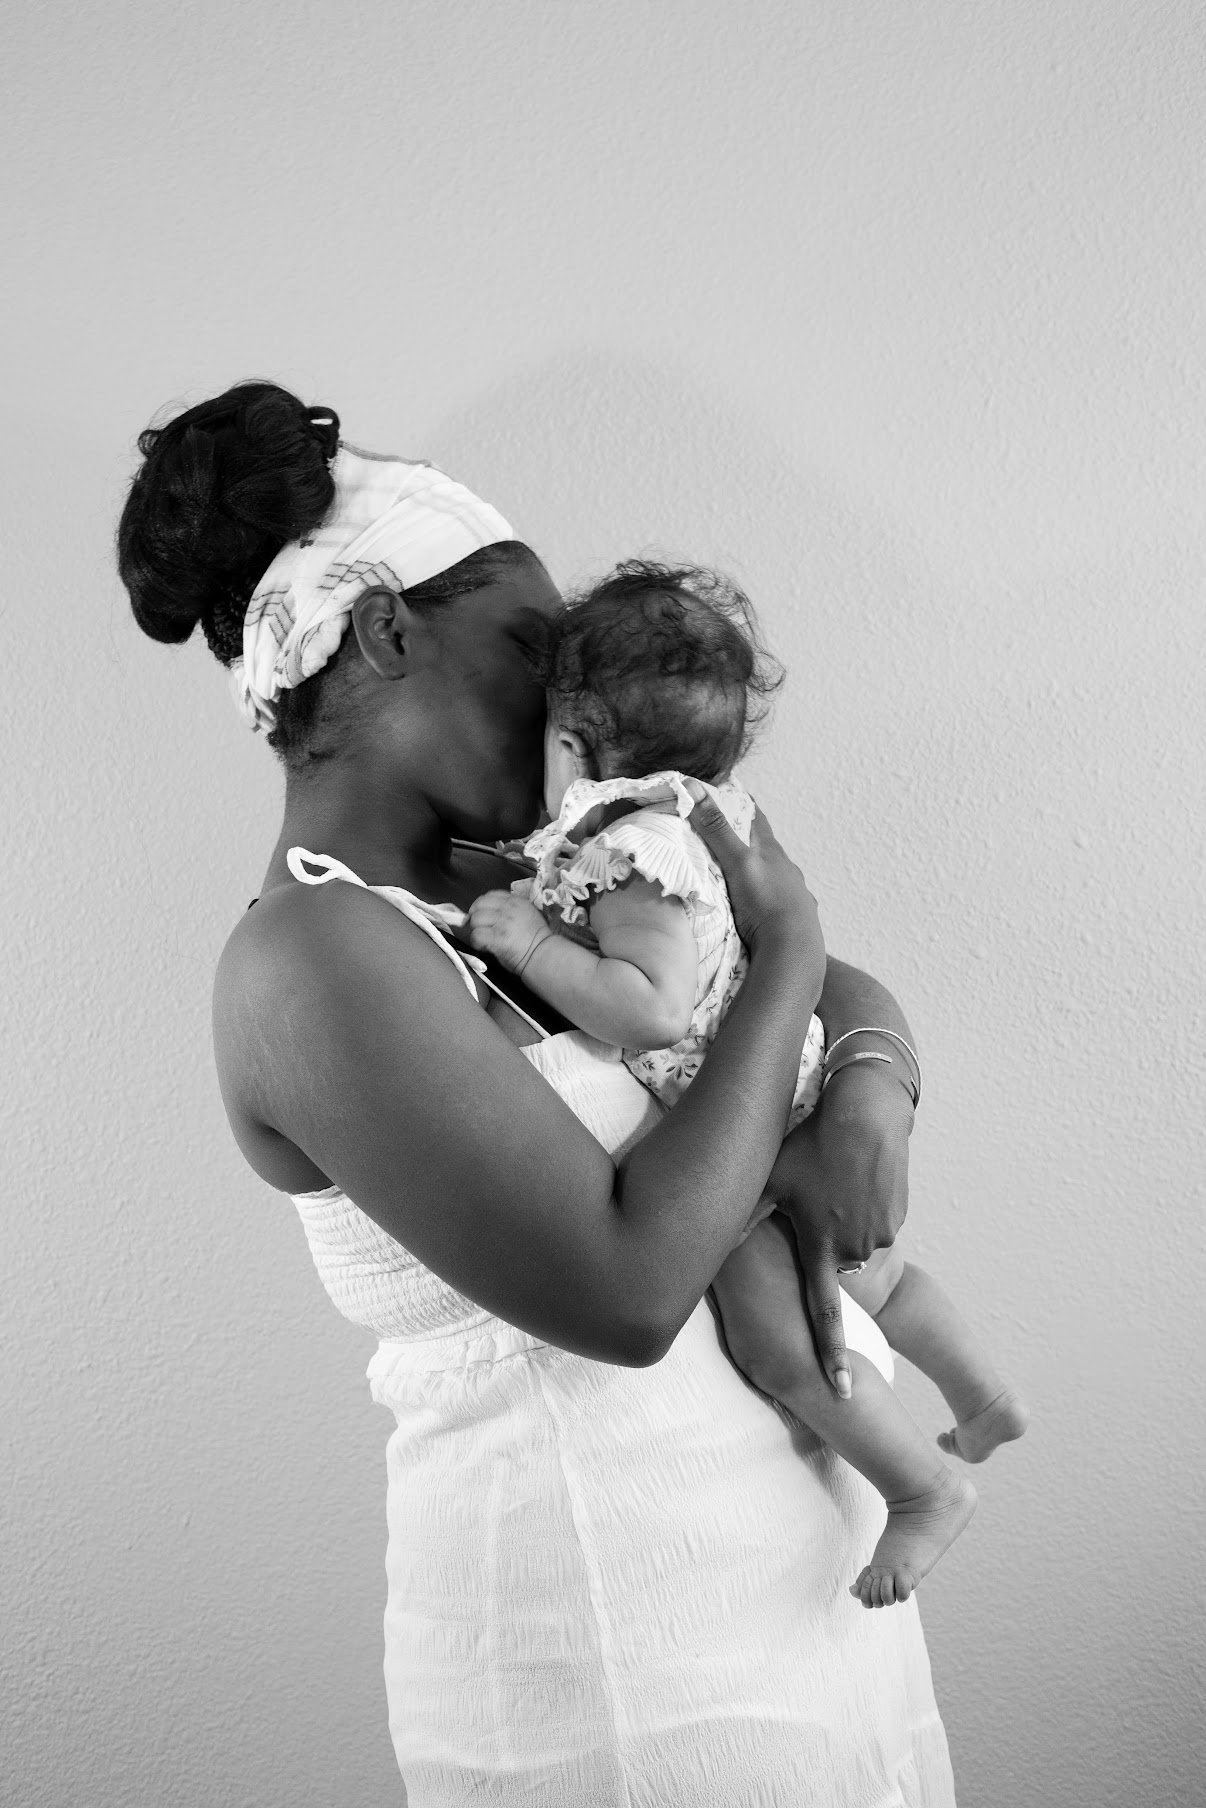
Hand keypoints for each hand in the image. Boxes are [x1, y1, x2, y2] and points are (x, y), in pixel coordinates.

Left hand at [465, 889, 552, 975]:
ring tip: (484, 939)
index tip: (482, 915)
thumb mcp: (527, 915)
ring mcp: (502, 922)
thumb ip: (510, 910)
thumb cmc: (536, 940)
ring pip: (475, 920)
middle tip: (480, 928)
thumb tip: (490, 914)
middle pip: (479, 905)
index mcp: (516, 901)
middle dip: (476, 917)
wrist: (544, 955)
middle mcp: (508, 909)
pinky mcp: (497, 937)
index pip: (490, 895)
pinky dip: (476, 942)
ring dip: (476, 930)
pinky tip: (484, 947)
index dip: (481, 905)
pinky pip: (476, 935)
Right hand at [682, 782, 819, 957]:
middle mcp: (786, 869)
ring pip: (772, 876)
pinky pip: (776, 903)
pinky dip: (764, 899)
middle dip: (746, 841)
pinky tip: (757, 908)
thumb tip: (692, 787)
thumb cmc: (765, 902)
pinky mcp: (794, 918)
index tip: (728, 792)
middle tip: (723, 836)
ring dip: (756, 873)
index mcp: (771, 851)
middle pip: (764, 848)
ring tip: (737, 876)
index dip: (741, 803)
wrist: (792, 949)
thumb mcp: (737, 862)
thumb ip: (716, 828)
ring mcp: (793, 894)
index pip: (756, 817)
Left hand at [760, 1060, 912, 1395]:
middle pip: (833, 1265)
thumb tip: (706, 1241)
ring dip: (839, 1224)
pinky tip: (851, 1179)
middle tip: (815, 1201)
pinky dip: (859, 1210)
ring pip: (852, 1244)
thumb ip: (744, 1216)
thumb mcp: (771, 1177)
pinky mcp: (898, 1219)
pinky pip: (872, 1226)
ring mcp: (881, 1234)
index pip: (826, 1313)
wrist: (868, 1114)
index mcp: (822, 1246)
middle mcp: (855, 1249)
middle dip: (820, 1243)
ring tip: (831, 1184)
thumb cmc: (810, 1143)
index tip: (842, 1394)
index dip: (831, 1356)